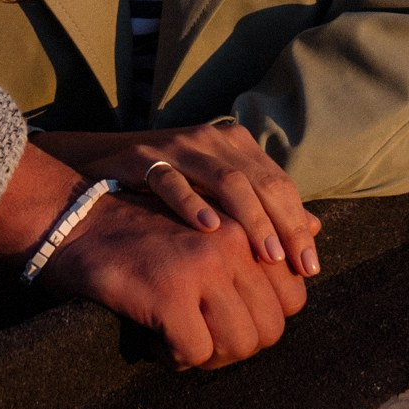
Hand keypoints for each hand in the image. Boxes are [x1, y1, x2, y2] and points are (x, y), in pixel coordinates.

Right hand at [36, 122, 318, 280]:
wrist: (94, 177)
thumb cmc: (162, 198)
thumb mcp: (214, 200)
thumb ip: (259, 210)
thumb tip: (313, 231)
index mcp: (235, 147)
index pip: (278, 185)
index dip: (297, 224)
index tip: (309, 267)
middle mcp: (211, 141)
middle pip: (260, 181)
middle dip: (281, 226)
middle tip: (291, 265)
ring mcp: (177, 146)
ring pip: (226, 178)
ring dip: (249, 218)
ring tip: (264, 255)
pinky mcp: (142, 156)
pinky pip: (172, 179)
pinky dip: (192, 203)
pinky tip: (208, 229)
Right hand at [40, 188, 307, 369]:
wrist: (75, 224)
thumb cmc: (139, 233)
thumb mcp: (202, 228)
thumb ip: (252, 245)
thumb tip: (306, 257)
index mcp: (245, 228)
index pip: (293, 297)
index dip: (263, 322)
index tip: (229, 326)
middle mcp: (233, 242)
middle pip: (271, 328)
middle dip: (238, 346)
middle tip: (203, 342)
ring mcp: (202, 266)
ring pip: (239, 344)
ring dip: (210, 356)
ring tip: (180, 343)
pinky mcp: (169, 292)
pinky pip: (194, 352)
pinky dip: (174, 357)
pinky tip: (154, 341)